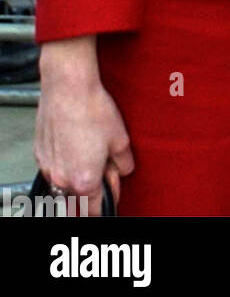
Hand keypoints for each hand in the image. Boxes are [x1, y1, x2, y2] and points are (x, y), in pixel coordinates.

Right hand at [35, 39, 133, 214]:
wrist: (69, 87)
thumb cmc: (93, 110)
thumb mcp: (121, 139)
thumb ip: (124, 163)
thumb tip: (124, 170)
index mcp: (84, 181)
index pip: (95, 209)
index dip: (108, 198)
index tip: (113, 188)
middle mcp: (62, 179)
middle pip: (79, 197)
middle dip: (93, 187)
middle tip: (105, 165)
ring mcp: (48, 167)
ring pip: (64, 183)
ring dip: (77, 175)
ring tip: (90, 151)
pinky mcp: (39, 153)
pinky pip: (54, 167)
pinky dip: (65, 162)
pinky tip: (75, 143)